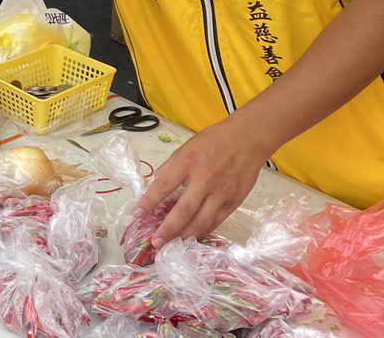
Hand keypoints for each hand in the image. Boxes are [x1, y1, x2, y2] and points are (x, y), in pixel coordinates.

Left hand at [134, 117, 267, 248]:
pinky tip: (193, 236)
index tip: (136, 214)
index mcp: (187, 163)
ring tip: (173, 244)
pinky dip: (203, 231)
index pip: (163, 186)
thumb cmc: (214, 141)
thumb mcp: (186, 147)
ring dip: (185, 236)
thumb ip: (171, 167)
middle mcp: (203, 180)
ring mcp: (220, 193)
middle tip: (156, 242)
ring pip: (201, 221)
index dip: (148, 202)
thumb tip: (157, 183)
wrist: (246, 139)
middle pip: (183, 211)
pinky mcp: (233, 202)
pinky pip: (216, 222)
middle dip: (167, 229)